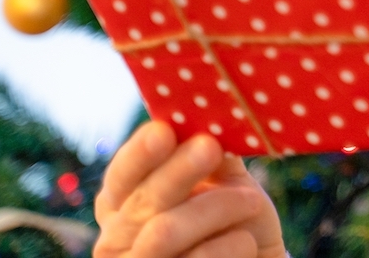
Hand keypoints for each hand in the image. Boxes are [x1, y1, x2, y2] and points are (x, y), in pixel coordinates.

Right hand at [94, 121, 285, 257]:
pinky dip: (230, 245)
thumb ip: (215, 157)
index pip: (121, 176)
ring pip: (164, 232)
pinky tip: (247, 242)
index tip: (163, 131)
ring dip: (216, 208)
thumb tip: (211, 124)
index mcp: (124, 205)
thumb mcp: (227, 184)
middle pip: (142, 202)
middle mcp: (116, 240)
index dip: (139, 154)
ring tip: (253, 201)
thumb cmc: (236, 222)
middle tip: (211, 147)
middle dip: (178, 171)